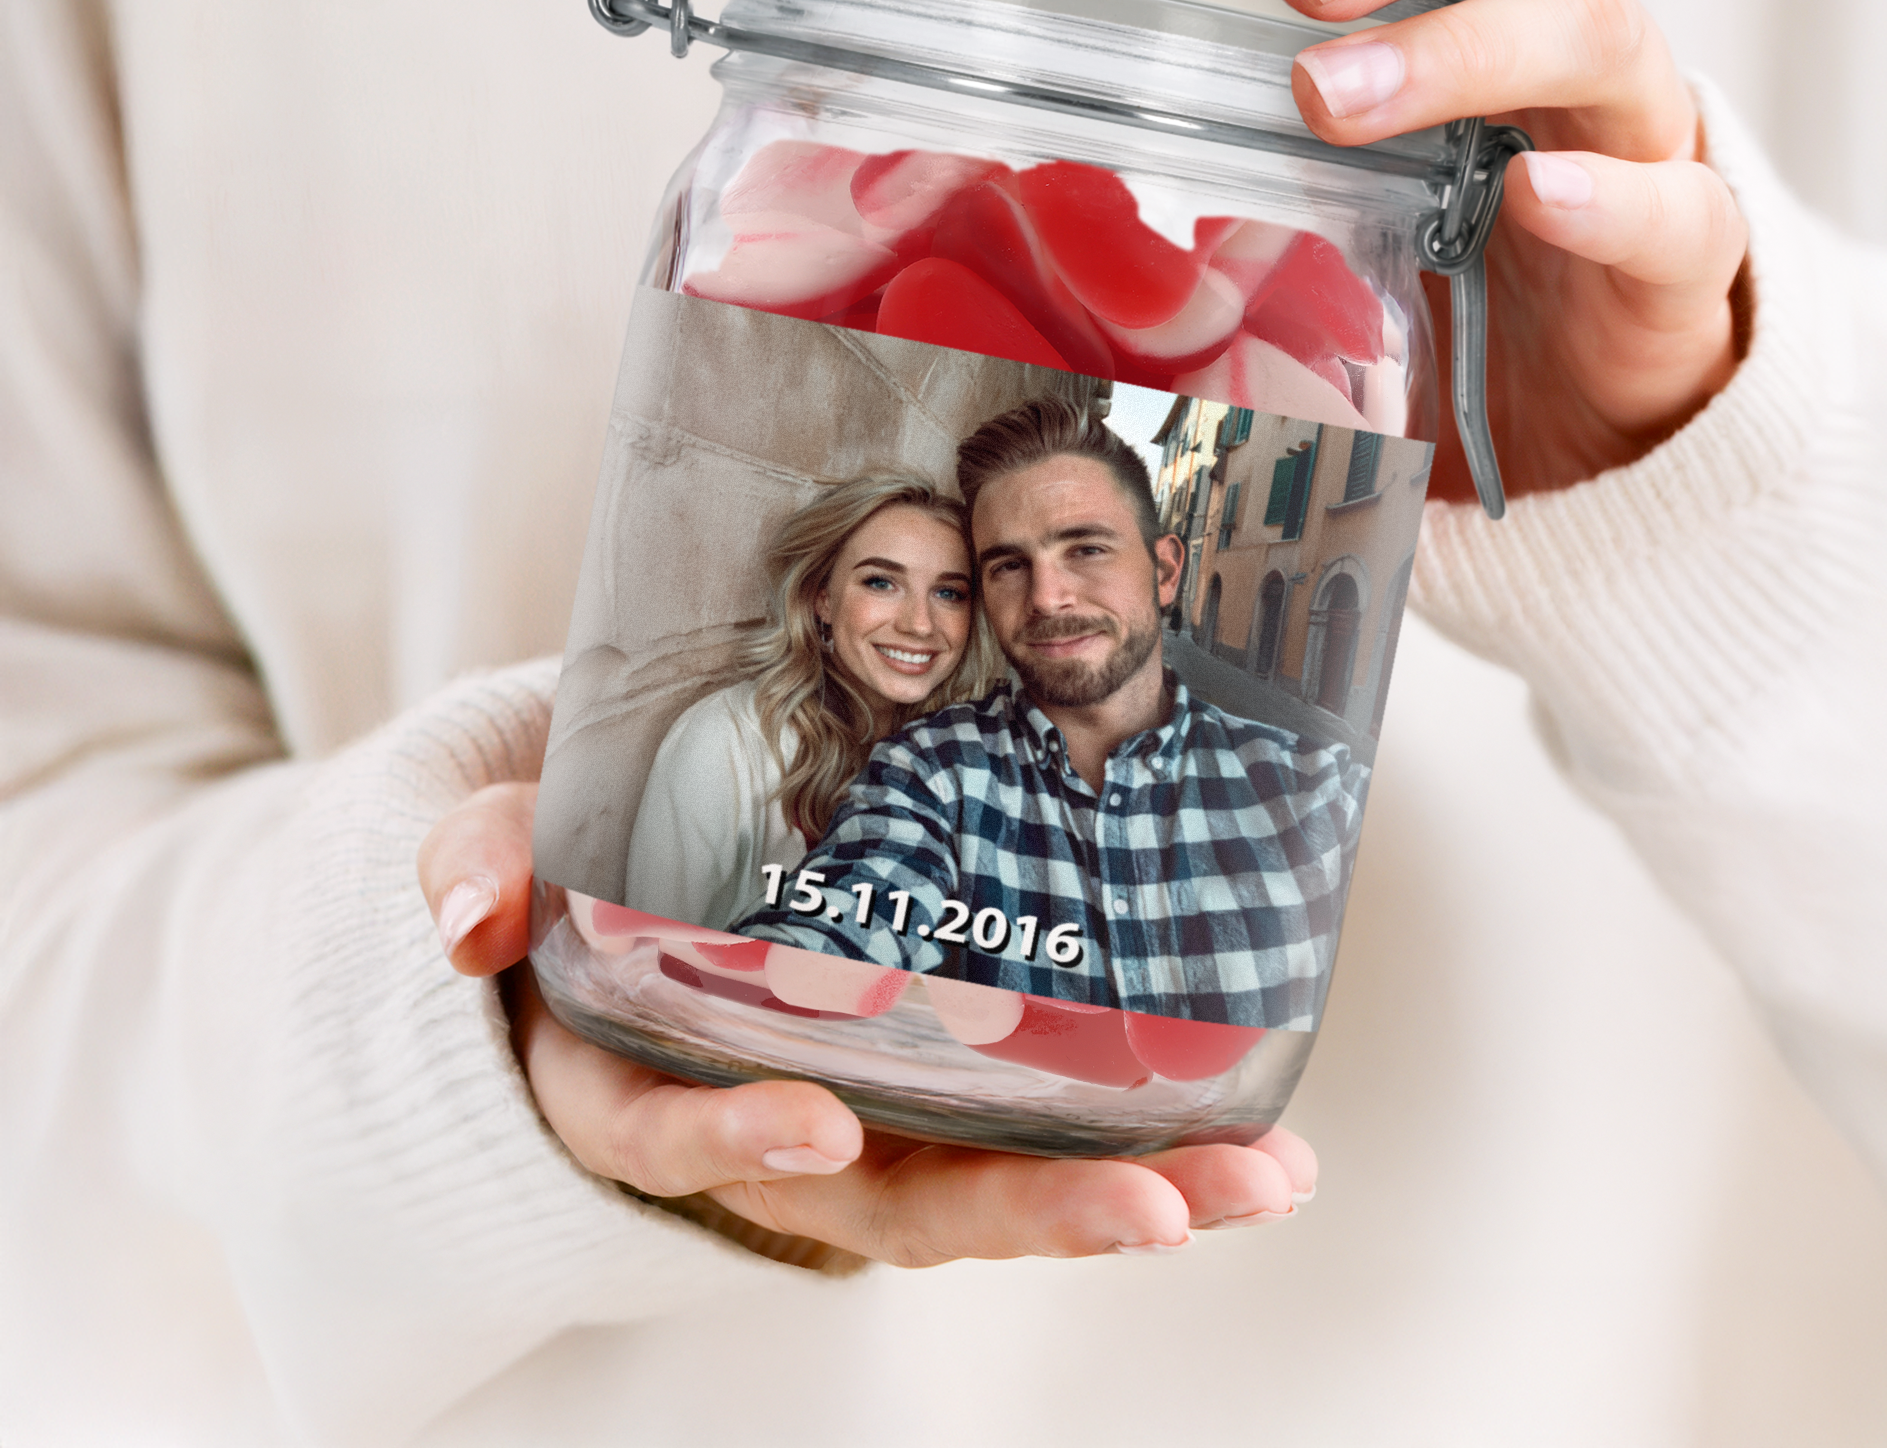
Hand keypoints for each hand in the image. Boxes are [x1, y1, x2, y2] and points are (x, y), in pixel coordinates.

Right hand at [418, 782, 1315, 1262]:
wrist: (617, 867)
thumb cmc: (567, 853)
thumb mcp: (506, 832)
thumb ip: (484, 855)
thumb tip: (469, 916)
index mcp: (632, 1075)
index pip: (668, 1131)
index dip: (735, 1134)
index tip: (819, 1120)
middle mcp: (759, 1123)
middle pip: (883, 1200)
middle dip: (1023, 1212)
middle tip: (1164, 1208)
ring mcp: (858, 1107)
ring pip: (981, 1179)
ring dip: (1123, 1186)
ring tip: (1260, 1177)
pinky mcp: (929, 1075)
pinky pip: (1022, 1123)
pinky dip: (1131, 1130)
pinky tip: (1246, 1123)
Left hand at [1251, 0, 1749, 501]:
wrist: (1591, 388)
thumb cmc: (1465, 245)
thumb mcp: (1367, 156)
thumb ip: (1292, 101)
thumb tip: (1143, 79)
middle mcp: (1583, 29)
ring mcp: (1641, 134)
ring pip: (1598, 32)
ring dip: (1459, 50)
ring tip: (1331, 97)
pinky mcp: (1682, 260)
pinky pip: (1674, 209)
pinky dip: (1606, 198)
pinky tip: (1529, 194)